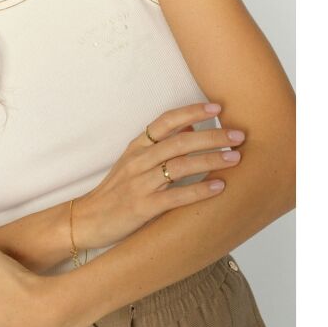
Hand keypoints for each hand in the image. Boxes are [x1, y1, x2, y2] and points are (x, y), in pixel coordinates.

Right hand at [73, 102, 243, 249]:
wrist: (89, 218)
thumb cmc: (116, 190)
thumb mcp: (133, 161)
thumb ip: (158, 145)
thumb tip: (190, 128)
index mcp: (137, 146)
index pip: (166, 121)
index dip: (192, 112)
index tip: (217, 108)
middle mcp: (138, 160)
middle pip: (180, 141)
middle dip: (213, 136)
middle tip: (239, 135)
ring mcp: (139, 183)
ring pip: (180, 165)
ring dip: (211, 160)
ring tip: (235, 158)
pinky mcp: (142, 207)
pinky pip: (175, 196)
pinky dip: (198, 190)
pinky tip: (218, 187)